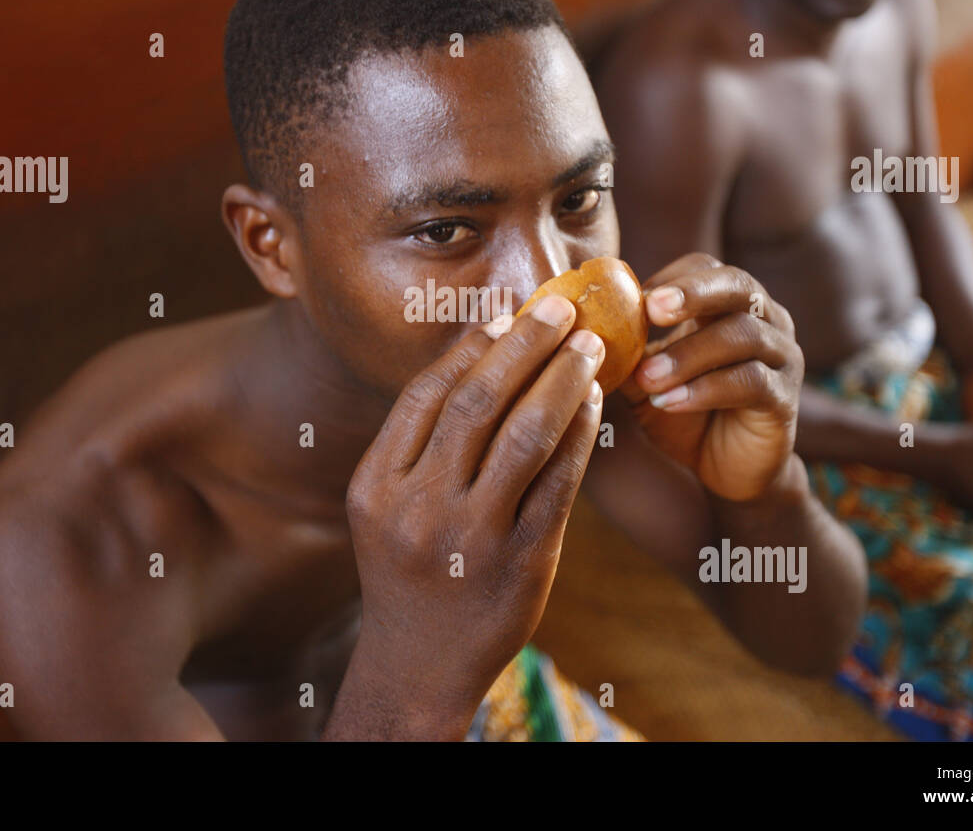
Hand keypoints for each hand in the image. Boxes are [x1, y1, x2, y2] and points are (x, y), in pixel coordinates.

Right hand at [339, 294, 603, 734]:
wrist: (420, 663)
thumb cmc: (409, 568)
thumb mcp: (387, 507)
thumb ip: (421, 443)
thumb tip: (479, 354)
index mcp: (377, 485)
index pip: (427, 394)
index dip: (472, 347)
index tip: (508, 315)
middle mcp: (418, 507)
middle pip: (477, 402)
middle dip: (525, 345)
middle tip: (561, 309)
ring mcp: (471, 536)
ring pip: (525, 433)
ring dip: (563, 379)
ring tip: (591, 346)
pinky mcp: (523, 561)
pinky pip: (560, 481)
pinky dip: (581, 433)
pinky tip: (595, 403)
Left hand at [620, 253, 804, 502]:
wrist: (726, 471)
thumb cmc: (684, 413)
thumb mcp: (647, 380)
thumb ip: (626, 352)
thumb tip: (579, 330)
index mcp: (730, 305)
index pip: (706, 267)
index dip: (671, 277)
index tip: (632, 298)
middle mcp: (766, 320)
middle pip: (737, 284)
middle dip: (692, 293)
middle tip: (650, 309)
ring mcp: (781, 357)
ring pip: (742, 335)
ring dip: (688, 354)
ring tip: (648, 377)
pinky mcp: (785, 399)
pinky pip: (751, 382)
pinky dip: (705, 389)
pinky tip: (669, 402)